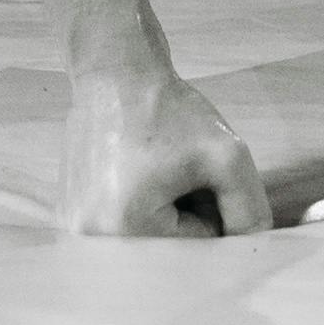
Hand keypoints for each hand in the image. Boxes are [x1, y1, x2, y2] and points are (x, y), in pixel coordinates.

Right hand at [62, 72, 270, 237]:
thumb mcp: (227, 157)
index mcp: (127, 227)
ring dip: (162, 209)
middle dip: (186, 213)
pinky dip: (137, 204)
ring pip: (147, 237)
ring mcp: (75, 226)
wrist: (115, 74)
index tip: (197, 170)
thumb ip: (250, 210)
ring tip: (155, 168)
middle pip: (169, 247)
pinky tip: (135, 171)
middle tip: (178, 168)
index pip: (199, 245)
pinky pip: (122, 225)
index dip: (211, 207)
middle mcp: (92, 236)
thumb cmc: (168, 110)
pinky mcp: (70, 213)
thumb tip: (252, 250)